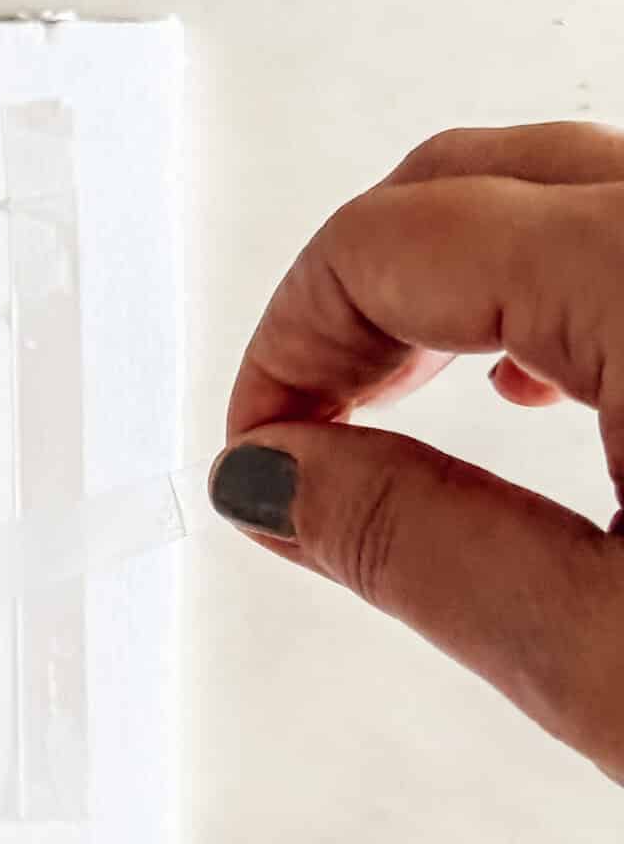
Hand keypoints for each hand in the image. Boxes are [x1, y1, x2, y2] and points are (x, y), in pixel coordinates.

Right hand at [210, 122, 623, 780]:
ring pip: (559, 185)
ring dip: (449, 279)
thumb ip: (422, 549)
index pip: (389, 243)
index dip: (285, 350)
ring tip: (394, 405)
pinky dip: (555, 276)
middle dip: (349, 295)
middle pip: (467, 179)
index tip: (255, 453)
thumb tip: (276, 482)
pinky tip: (535, 379)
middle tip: (298, 429)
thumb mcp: (618, 664)